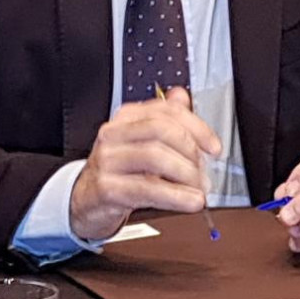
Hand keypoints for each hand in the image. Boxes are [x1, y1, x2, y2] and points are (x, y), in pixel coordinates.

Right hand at [68, 88, 224, 244]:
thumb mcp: (141, 143)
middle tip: (204, 172)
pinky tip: (190, 202)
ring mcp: (107, 160)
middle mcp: (114, 134)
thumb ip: (163, 120)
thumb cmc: (118, 172)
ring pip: (154, 157)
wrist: (85, 201)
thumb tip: (182, 96)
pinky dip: (175, 196)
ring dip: (185, 175)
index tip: (214, 147)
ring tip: (199, 190)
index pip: (166, 111)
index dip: (197, 127)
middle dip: (191, 152)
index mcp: (125, 118)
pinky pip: (147, 189)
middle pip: (161, 130)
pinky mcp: (106, 188)